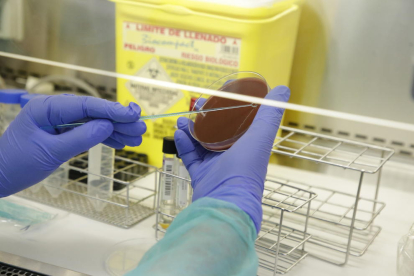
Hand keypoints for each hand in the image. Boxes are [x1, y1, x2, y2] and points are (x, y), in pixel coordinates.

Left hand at [0, 94, 145, 196]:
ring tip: (136, 138)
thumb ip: (80, 138)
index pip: (85, 105)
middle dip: (118, 121)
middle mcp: (55, 111)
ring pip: (93, 123)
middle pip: (93, 112)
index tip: (132, 114)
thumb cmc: (17, 164)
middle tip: (141, 128)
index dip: (111, 110)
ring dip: (115, 130)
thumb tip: (107, 126)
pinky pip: (87, 133)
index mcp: (47, 108)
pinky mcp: (62, 133)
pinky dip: (104, 138)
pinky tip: (121, 143)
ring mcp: (59, 122)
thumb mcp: (50, 152)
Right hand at [174, 86, 289, 232]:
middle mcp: (233, 154)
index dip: (228, 106)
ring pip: (202, 141)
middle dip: (206, 116)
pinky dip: (184, 144)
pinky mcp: (202, 174)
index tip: (219, 94)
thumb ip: (270, 113)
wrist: (226, 201)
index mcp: (248, 144)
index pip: (238, 120)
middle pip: (217, 129)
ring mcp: (216, 165)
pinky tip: (179, 135)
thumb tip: (283, 88)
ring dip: (192, 128)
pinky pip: (191, 156)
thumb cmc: (246, 169)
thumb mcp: (260, 135)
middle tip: (198, 106)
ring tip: (183, 121)